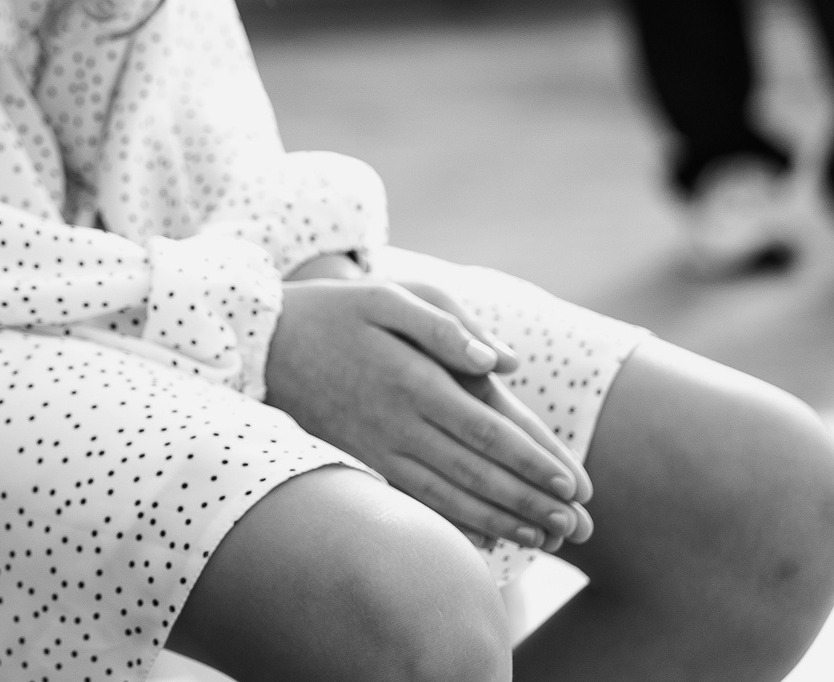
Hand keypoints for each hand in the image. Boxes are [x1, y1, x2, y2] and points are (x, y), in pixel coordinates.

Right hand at [264, 278, 593, 552]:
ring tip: (543, 537)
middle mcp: (397, 423)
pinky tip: (482, 538)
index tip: (574, 485)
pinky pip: (412, 502)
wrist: (257, 343)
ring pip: (448, 496)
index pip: (488, 430)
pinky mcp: (358, 462)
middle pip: (477, 472)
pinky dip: (451, 524)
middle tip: (577, 525)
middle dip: (531, 501)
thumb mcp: (386, 295)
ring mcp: (375, 449)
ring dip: (500, 520)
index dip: (534, 461)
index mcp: (413, 379)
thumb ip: (446, 323)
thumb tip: (502, 362)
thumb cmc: (333, 311)